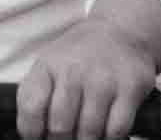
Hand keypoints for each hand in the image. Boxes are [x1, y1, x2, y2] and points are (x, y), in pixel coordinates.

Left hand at [16, 16, 157, 139]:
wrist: (120, 31)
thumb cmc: (79, 54)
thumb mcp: (49, 64)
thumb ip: (36, 94)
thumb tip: (31, 133)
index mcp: (47, 66)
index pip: (31, 108)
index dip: (32, 132)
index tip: (38, 138)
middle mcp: (73, 72)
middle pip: (60, 126)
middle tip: (65, 139)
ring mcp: (102, 81)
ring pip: (89, 133)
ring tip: (83, 137)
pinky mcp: (129, 89)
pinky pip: (116, 130)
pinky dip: (109, 139)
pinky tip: (105, 134)